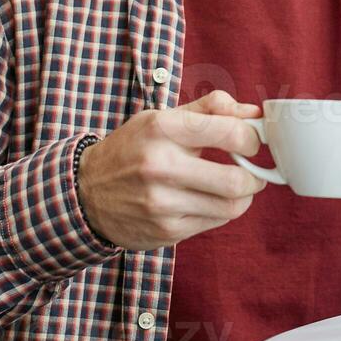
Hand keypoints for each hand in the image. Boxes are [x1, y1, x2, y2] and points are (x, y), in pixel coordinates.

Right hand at [77, 89, 267, 250]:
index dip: (252, 139)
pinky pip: (214, 223)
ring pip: (230, 207)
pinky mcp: (165, 230)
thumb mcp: (162, 118)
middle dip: (255, 176)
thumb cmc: (132, 149)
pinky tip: (209, 200)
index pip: (230, 133)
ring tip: (234, 187)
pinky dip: (221, 211)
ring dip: (242, 197)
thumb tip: (255, 114)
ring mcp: (162, 203)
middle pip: (236, 180)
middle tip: (253, 171)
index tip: (251, 142)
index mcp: (162, 128)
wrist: (85, 192)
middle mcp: (160, 166)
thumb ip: (210, 109)